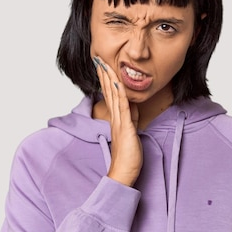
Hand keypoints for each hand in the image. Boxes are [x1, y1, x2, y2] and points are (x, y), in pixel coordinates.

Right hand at [94, 57, 142, 186]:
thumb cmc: (127, 157)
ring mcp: (119, 122)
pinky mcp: (125, 127)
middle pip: (108, 92)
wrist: (123, 173)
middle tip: (99, 58)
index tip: (102, 66)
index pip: (110, 95)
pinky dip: (119, 93)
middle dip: (104, 74)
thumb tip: (132, 105)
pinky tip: (116, 82)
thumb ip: (131, 118)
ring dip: (109, 78)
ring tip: (104, 64)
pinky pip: (122, 107)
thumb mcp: (131, 132)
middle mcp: (115, 118)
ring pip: (113, 95)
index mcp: (116, 119)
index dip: (106, 80)